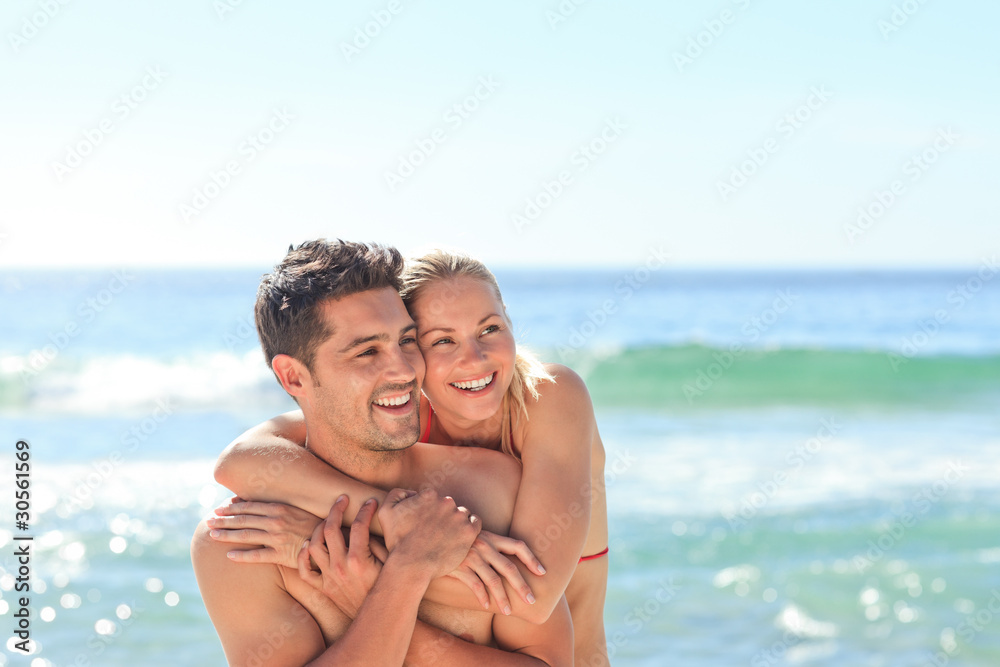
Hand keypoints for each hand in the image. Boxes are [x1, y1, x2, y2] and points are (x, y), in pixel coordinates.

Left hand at [208, 496, 321, 568]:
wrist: (332, 540)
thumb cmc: (315, 523)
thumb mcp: (297, 509)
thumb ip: (278, 506)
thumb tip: (260, 502)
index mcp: (279, 508)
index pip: (249, 506)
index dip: (232, 508)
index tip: (219, 509)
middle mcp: (275, 521)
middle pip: (243, 520)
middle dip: (224, 520)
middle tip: (209, 521)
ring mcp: (277, 537)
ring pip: (246, 535)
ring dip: (227, 535)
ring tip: (212, 535)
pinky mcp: (281, 554)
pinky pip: (257, 556)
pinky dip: (242, 555)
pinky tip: (229, 555)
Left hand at [297, 495, 388, 617]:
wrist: (378, 618)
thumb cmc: (387, 588)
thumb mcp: (390, 565)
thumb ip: (378, 544)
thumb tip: (368, 525)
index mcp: (359, 560)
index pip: (359, 526)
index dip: (366, 510)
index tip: (371, 502)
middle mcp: (341, 567)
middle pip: (330, 529)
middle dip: (336, 509)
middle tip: (342, 499)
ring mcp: (329, 577)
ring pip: (314, 545)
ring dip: (318, 528)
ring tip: (327, 519)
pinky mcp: (323, 588)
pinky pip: (305, 570)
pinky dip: (303, 556)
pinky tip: (309, 544)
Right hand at [378, 488, 481, 579]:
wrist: (412, 564)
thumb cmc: (398, 541)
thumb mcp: (386, 512)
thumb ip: (396, 494)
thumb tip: (412, 492)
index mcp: (429, 495)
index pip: (433, 498)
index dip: (428, 511)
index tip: (425, 524)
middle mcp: (446, 502)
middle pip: (448, 505)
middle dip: (443, 516)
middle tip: (436, 533)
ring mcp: (459, 516)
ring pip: (462, 513)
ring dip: (456, 522)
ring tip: (448, 537)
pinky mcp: (469, 531)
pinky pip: (475, 522)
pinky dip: (470, 527)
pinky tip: (461, 536)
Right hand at [447, 530, 545, 613]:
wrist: (431, 537)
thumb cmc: (457, 539)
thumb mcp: (475, 535)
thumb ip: (490, 544)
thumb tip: (508, 558)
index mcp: (491, 537)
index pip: (518, 546)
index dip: (532, 559)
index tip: (543, 572)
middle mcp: (484, 546)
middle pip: (509, 568)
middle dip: (522, 586)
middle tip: (532, 600)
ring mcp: (472, 556)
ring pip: (493, 580)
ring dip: (502, 598)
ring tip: (508, 612)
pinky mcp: (459, 567)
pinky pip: (475, 585)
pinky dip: (482, 596)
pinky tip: (487, 606)